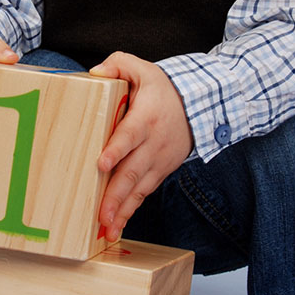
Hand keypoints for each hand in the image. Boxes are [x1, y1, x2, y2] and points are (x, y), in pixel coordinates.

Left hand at [90, 52, 192, 241]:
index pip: (129, 135)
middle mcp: (153, 144)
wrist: (199, 107)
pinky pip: (144, 194)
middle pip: (132, 171)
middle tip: (101, 215)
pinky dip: (131, 211)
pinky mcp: (160, 172)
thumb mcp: (143, 68)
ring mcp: (158, 161)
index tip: (102, 164)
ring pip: (139, 188)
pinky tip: (117, 227)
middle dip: (116, 195)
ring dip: (123, 210)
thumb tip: (94, 73)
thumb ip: (118, 64)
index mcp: (145, 117)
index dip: (116, 149)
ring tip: (108, 229)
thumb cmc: (164, 89)